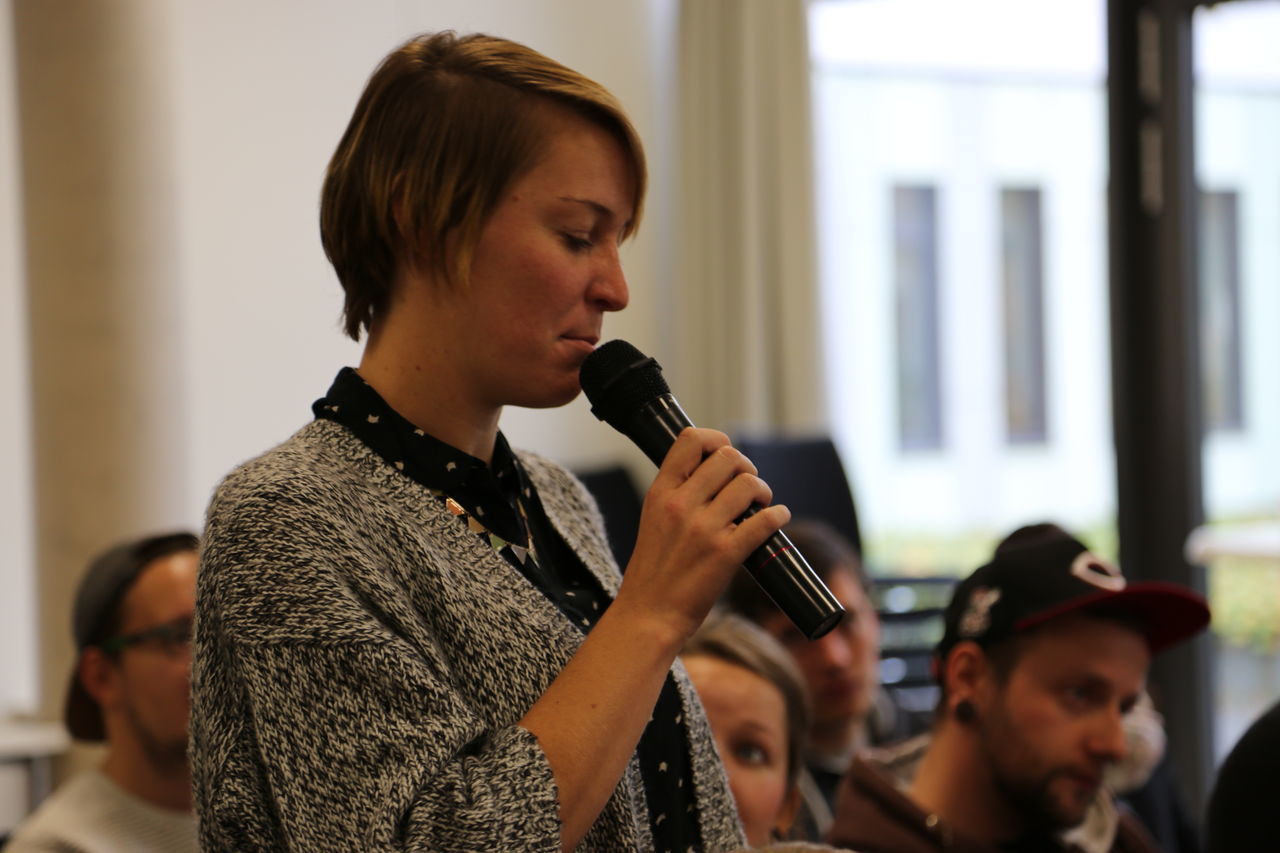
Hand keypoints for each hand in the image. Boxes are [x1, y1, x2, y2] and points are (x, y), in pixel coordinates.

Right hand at [615, 428, 789, 647]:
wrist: (649, 615)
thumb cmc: (653, 571)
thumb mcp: (652, 519)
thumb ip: (676, 493)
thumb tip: (712, 473)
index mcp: (660, 492)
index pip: (690, 440)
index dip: (716, 439)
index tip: (725, 454)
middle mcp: (681, 505)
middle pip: (728, 457)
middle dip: (746, 467)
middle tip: (748, 486)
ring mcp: (704, 529)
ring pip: (749, 484)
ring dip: (763, 491)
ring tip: (760, 506)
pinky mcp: (726, 554)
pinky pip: (765, 521)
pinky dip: (779, 516)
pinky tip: (778, 519)